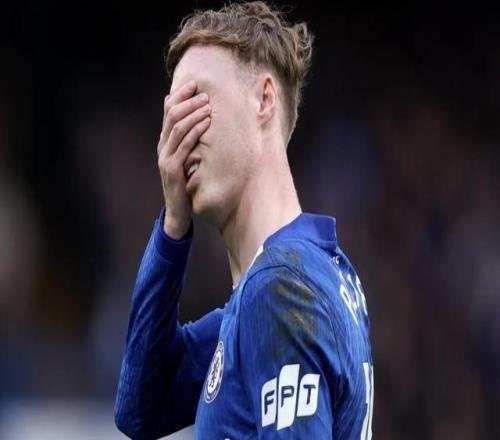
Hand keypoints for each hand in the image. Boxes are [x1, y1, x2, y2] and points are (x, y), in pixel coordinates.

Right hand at [157, 80, 210, 238]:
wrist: (178, 210)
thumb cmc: (185, 182)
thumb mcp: (185, 159)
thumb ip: (187, 141)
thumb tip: (197, 122)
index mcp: (164, 142)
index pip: (168, 112)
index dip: (179, 96)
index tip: (193, 84)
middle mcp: (162, 147)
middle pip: (172, 116)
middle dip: (188, 102)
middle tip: (204, 94)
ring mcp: (165, 157)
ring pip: (178, 128)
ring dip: (194, 114)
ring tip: (207, 105)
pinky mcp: (171, 168)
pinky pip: (184, 145)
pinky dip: (196, 131)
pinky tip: (206, 122)